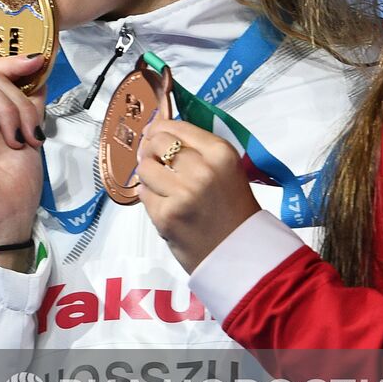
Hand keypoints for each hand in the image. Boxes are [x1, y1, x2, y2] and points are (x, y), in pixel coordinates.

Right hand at [0, 54, 46, 252]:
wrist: (4, 213)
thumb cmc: (15, 182)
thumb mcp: (30, 130)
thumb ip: (29, 99)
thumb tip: (36, 65)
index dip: (11, 63)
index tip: (36, 62)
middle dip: (16, 99)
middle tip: (29, 130)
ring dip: (4, 109)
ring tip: (12, 140)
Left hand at [136, 119, 259, 273]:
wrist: (239, 255)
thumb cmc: (233, 211)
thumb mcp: (226, 169)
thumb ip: (197, 149)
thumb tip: (157, 130)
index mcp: (221, 154)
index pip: (175, 126)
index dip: (159, 128)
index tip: (154, 133)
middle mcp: (202, 170)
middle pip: (156, 142)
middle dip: (150, 148)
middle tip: (153, 158)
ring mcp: (182, 194)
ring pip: (144, 168)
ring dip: (147, 175)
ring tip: (161, 184)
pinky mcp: (166, 216)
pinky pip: (143, 195)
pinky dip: (149, 198)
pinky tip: (165, 204)